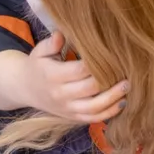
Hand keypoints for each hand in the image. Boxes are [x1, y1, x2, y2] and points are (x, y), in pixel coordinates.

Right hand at [0, 33, 128, 123]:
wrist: (26, 89)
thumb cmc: (37, 66)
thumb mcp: (39, 52)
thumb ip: (50, 43)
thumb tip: (61, 35)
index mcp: (52, 76)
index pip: (79, 70)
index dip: (97, 63)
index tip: (110, 56)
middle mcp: (60, 94)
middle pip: (90, 88)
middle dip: (109, 80)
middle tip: (125, 70)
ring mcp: (67, 108)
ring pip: (94, 107)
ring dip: (113, 98)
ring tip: (127, 87)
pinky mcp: (72, 117)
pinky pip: (93, 118)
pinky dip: (109, 113)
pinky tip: (121, 103)